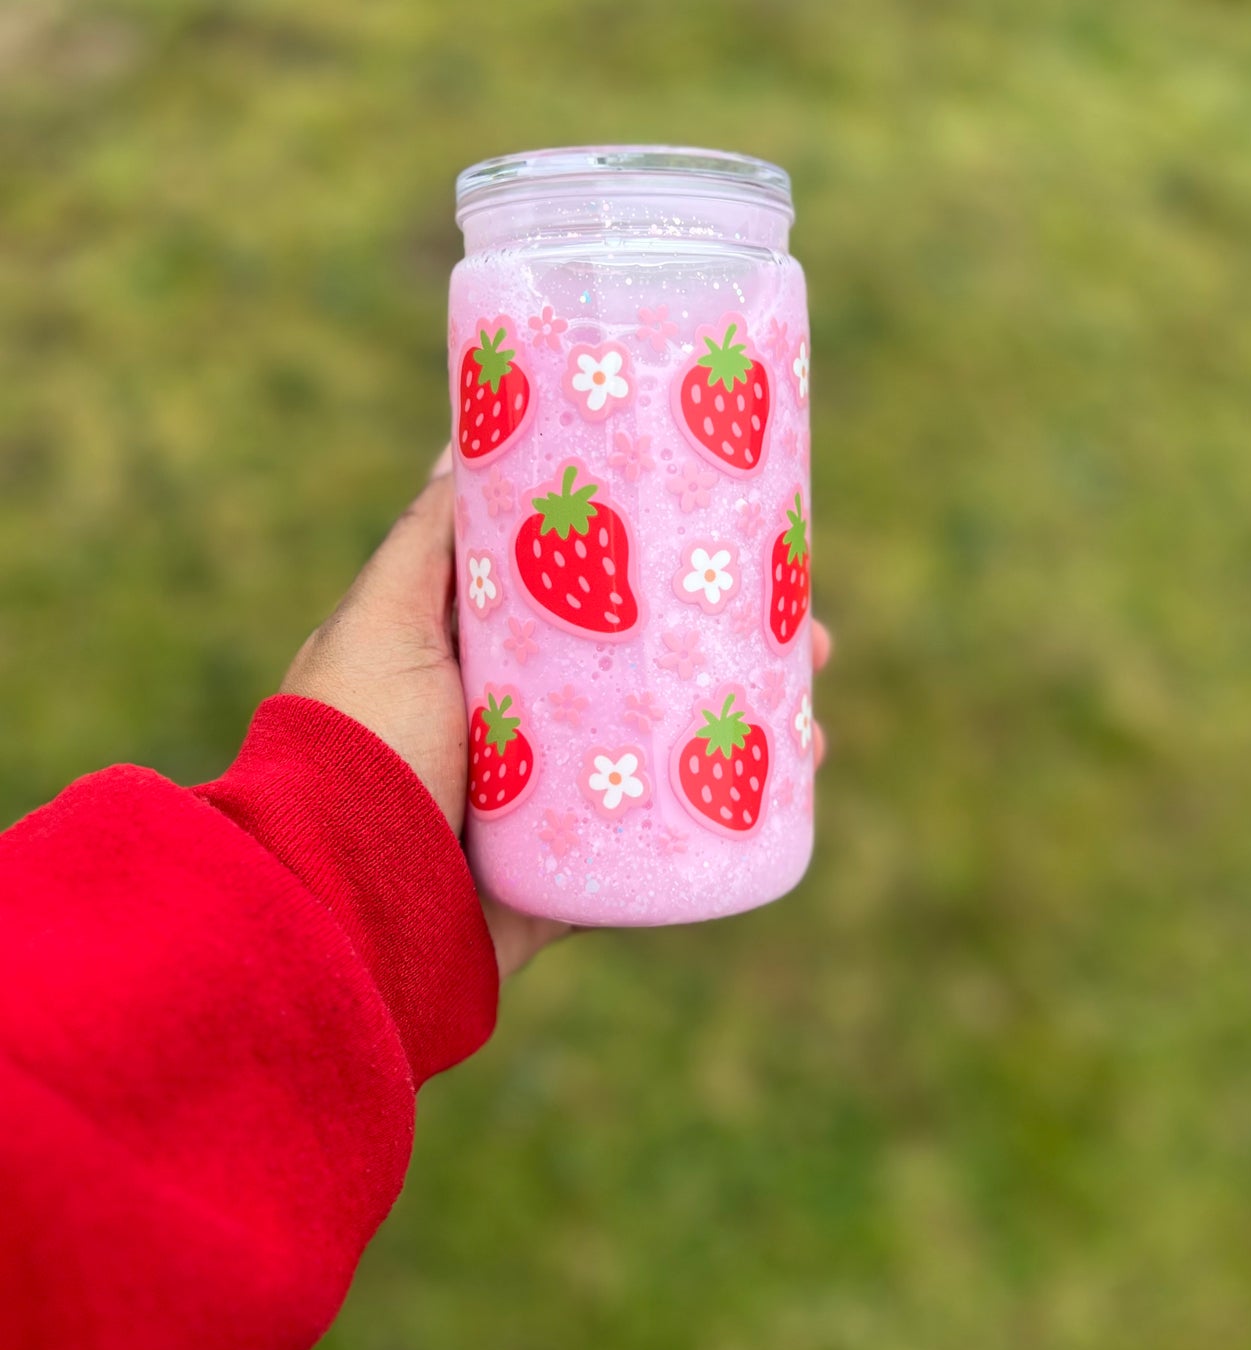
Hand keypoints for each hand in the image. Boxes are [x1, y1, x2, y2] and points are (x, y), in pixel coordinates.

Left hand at [282, 451, 830, 979]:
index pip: (588, 599)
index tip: (728, 538)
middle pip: (649, 675)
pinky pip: (668, 846)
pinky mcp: (577, 877)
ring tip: (814, 714)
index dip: (659, 569)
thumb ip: (426, 541)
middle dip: (730, 653)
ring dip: (749, 732)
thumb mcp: (381, 623)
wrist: (337, 910)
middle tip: (809, 634)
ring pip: (672, 755)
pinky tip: (790, 789)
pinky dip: (728, 819)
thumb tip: (462, 438)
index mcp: (481, 664)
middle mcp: (526, 731)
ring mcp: (557, 807)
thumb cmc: (349, 751)